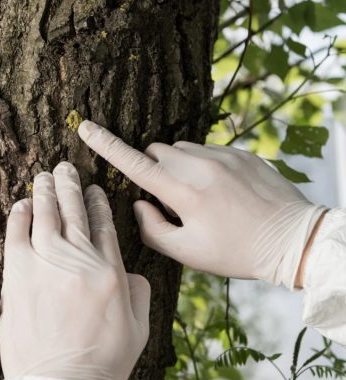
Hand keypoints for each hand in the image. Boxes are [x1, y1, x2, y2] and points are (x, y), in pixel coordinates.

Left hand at [0, 162, 150, 379]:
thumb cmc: (101, 363)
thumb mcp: (138, 331)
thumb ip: (138, 294)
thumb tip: (129, 272)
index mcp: (109, 272)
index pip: (103, 225)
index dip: (98, 202)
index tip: (94, 188)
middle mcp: (77, 261)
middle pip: (73, 212)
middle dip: (70, 185)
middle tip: (66, 167)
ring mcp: (44, 265)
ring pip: (44, 215)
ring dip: (45, 191)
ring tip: (45, 175)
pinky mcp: (17, 276)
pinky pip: (16, 235)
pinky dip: (19, 215)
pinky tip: (23, 203)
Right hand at [78, 120, 325, 288]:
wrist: (293, 239)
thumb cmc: (237, 252)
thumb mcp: (188, 253)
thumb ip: (152, 229)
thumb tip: (140, 204)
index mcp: (184, 193)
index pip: (135, 163)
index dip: (106, 145)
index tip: (86, 126)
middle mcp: (201, 166)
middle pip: (156, 152)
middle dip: (152, 169)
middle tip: (170, 201)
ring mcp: (224, 156)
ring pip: (180, 149)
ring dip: (176, 167)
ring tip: (198, 198)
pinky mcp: (241, 153)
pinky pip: (206, 151)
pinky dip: (200, 166)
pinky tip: (220, 192)